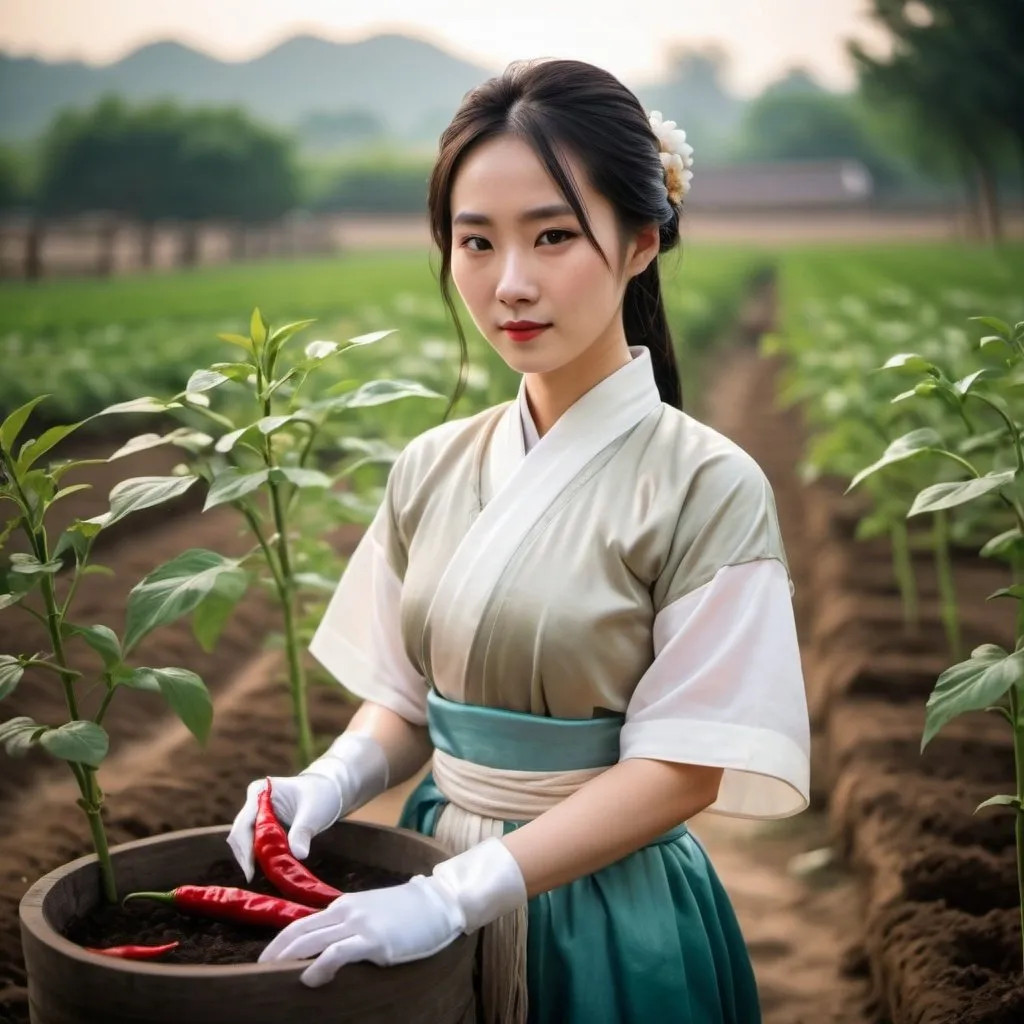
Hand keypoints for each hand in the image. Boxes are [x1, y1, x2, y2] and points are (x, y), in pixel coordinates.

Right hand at [227, 732, 390, 880]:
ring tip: (263, 874)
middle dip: (246, 856)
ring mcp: (255, 811)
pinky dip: (258, 854)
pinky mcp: (261, 822)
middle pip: (239, 834)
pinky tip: (267, 867)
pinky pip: (253, 841)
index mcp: (261, 791)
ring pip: (244, 840)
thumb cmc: (321, 795)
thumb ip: (302, 833)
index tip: (251, 873)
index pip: (244, 825)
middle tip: (255, 877)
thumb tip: (299, 855)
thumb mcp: (313, 814)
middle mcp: (253, 800)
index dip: (245, 849)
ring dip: (251, 857)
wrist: (328, 789)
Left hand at [259, 875, 462, 985]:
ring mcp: (360, 925)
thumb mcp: (373, 913)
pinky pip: (338, 953)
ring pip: (313, 940)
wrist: (439, 902)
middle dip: (276, 952)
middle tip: (259, 971)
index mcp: (345, 906)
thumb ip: (352, 926)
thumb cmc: (410, 912)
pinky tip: (309, 979)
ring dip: (289, 959)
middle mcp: (347, 912)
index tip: (265, 960)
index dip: (280, 943)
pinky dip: (319, 966)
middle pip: (300, 932)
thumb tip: (332, 947)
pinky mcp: (375, 941)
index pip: (302, 923)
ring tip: (273, 976)